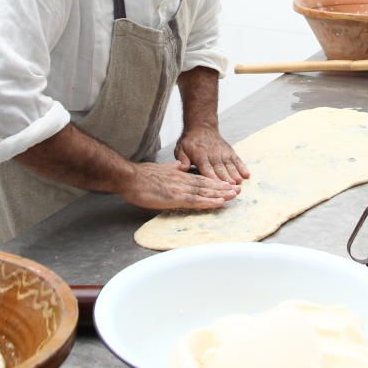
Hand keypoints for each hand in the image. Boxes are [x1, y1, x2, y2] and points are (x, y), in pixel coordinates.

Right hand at [118, 162, 238, 210]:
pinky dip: (209, 201)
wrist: (130, 177)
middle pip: (206, 185)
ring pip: (204, 191)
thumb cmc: (141, 176)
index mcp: (179, 175)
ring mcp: (180, 189)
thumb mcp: (161, 168)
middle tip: (237, 191)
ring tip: (234, 196)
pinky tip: (219, 203)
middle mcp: (182, 181)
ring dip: (220, 194)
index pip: (200, 179)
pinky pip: (196, 200)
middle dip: (222, 188)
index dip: (214, 182)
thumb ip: (173, 168)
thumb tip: (181, 166)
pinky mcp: (175, 197)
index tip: (226, 184)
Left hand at [174, 125, 249, 184]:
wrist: (201, 127)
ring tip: (239, 183)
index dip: (213, 178)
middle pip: (220, 169)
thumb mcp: (180, 148)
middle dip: (226, 179)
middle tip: (232, 189)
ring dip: (235, 174)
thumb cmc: (190, 141)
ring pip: (229, 165)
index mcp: (200, 156)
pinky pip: (237, 160)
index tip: (217, 187)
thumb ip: (182, 159)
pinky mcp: (229, 152)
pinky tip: (247, 175)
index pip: (207, 169)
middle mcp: (213, 155)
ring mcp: (223, 153)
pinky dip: (242, 167)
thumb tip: (183, 168)